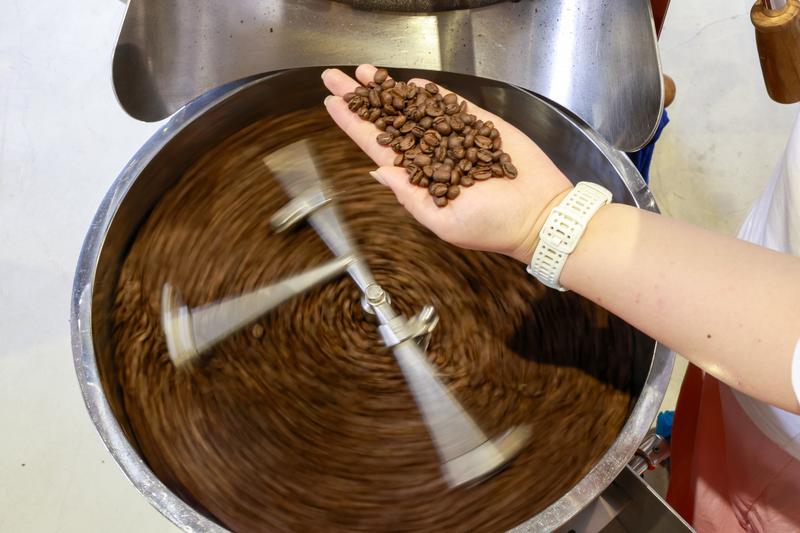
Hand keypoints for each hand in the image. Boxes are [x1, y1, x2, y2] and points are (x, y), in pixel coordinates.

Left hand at [322, 65, 572, 263]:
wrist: (540, 213)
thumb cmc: (493, 227)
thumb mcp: (442, 221)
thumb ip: (409, 196)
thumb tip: (379, 172)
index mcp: (419, 179)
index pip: (378, 147)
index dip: (354, 125)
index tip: (333, 105)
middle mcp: (433, 155)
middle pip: (389, 121)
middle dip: (364, 99)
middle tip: (337, 78)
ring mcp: (455, 137)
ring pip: (416, 108)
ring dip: (390, 90)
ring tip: (367, 72)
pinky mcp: (479, 125)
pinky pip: (451, 105)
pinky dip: (431, 93)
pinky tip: (410, 83)